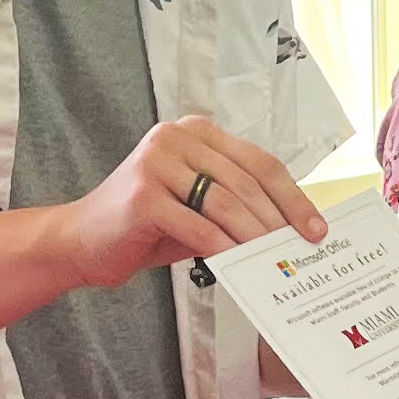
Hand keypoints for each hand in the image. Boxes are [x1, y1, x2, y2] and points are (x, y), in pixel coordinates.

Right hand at [58, 114, 323, 288]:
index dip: (293, 196)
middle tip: (300, 250)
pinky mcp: (143, 194)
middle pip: (247, 181)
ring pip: (225, 202)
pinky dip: (222, 247)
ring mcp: (156, 162)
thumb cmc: (146, 226)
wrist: (82, 241)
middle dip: (279, 220)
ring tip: (274, 260)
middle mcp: (176, 138)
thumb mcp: (198, 207)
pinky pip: (197, 225)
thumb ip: (236, 206)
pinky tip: (238, 265)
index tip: (316, 227)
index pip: (259, 162)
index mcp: (196, 133)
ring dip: (255, 235)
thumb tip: (290, 230)